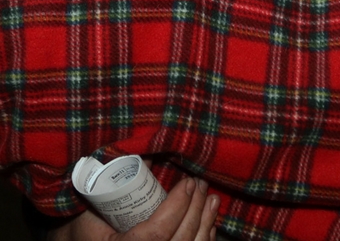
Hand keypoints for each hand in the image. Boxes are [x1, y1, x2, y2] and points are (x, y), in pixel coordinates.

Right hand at [48, 176, 218, 240]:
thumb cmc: (84, 224)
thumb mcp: (95, 202)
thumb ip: (117, 180)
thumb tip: (149, 152)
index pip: (155, 233)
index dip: (176, 208)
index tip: (187, 183)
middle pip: (177, 240)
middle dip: (194, 210)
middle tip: (200, 184)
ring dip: (205, 222)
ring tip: (211, 198)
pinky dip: (204, 236)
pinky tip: (210, 218)